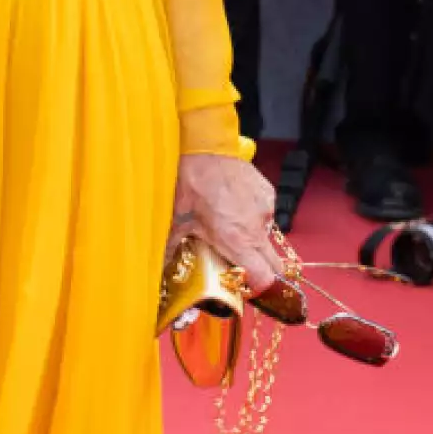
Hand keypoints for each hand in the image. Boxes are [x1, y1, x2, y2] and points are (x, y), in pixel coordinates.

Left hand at [171, 154, 283, 296]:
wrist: (203, 146)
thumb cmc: (188, 184)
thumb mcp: (176, 222)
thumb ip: (171, 252)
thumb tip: (158, 274)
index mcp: (238, 239)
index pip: (265, 278)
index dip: (256, 287)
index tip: (242, 286)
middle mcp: (257, 227)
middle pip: (274, 264)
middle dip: (259, 270)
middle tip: (236, 264)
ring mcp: (265, 208)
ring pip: (267, 238)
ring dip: (252, 241)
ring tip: (227, 228)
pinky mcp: (268, 193)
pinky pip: (265, 215)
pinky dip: (252, 218)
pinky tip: (232, 207)